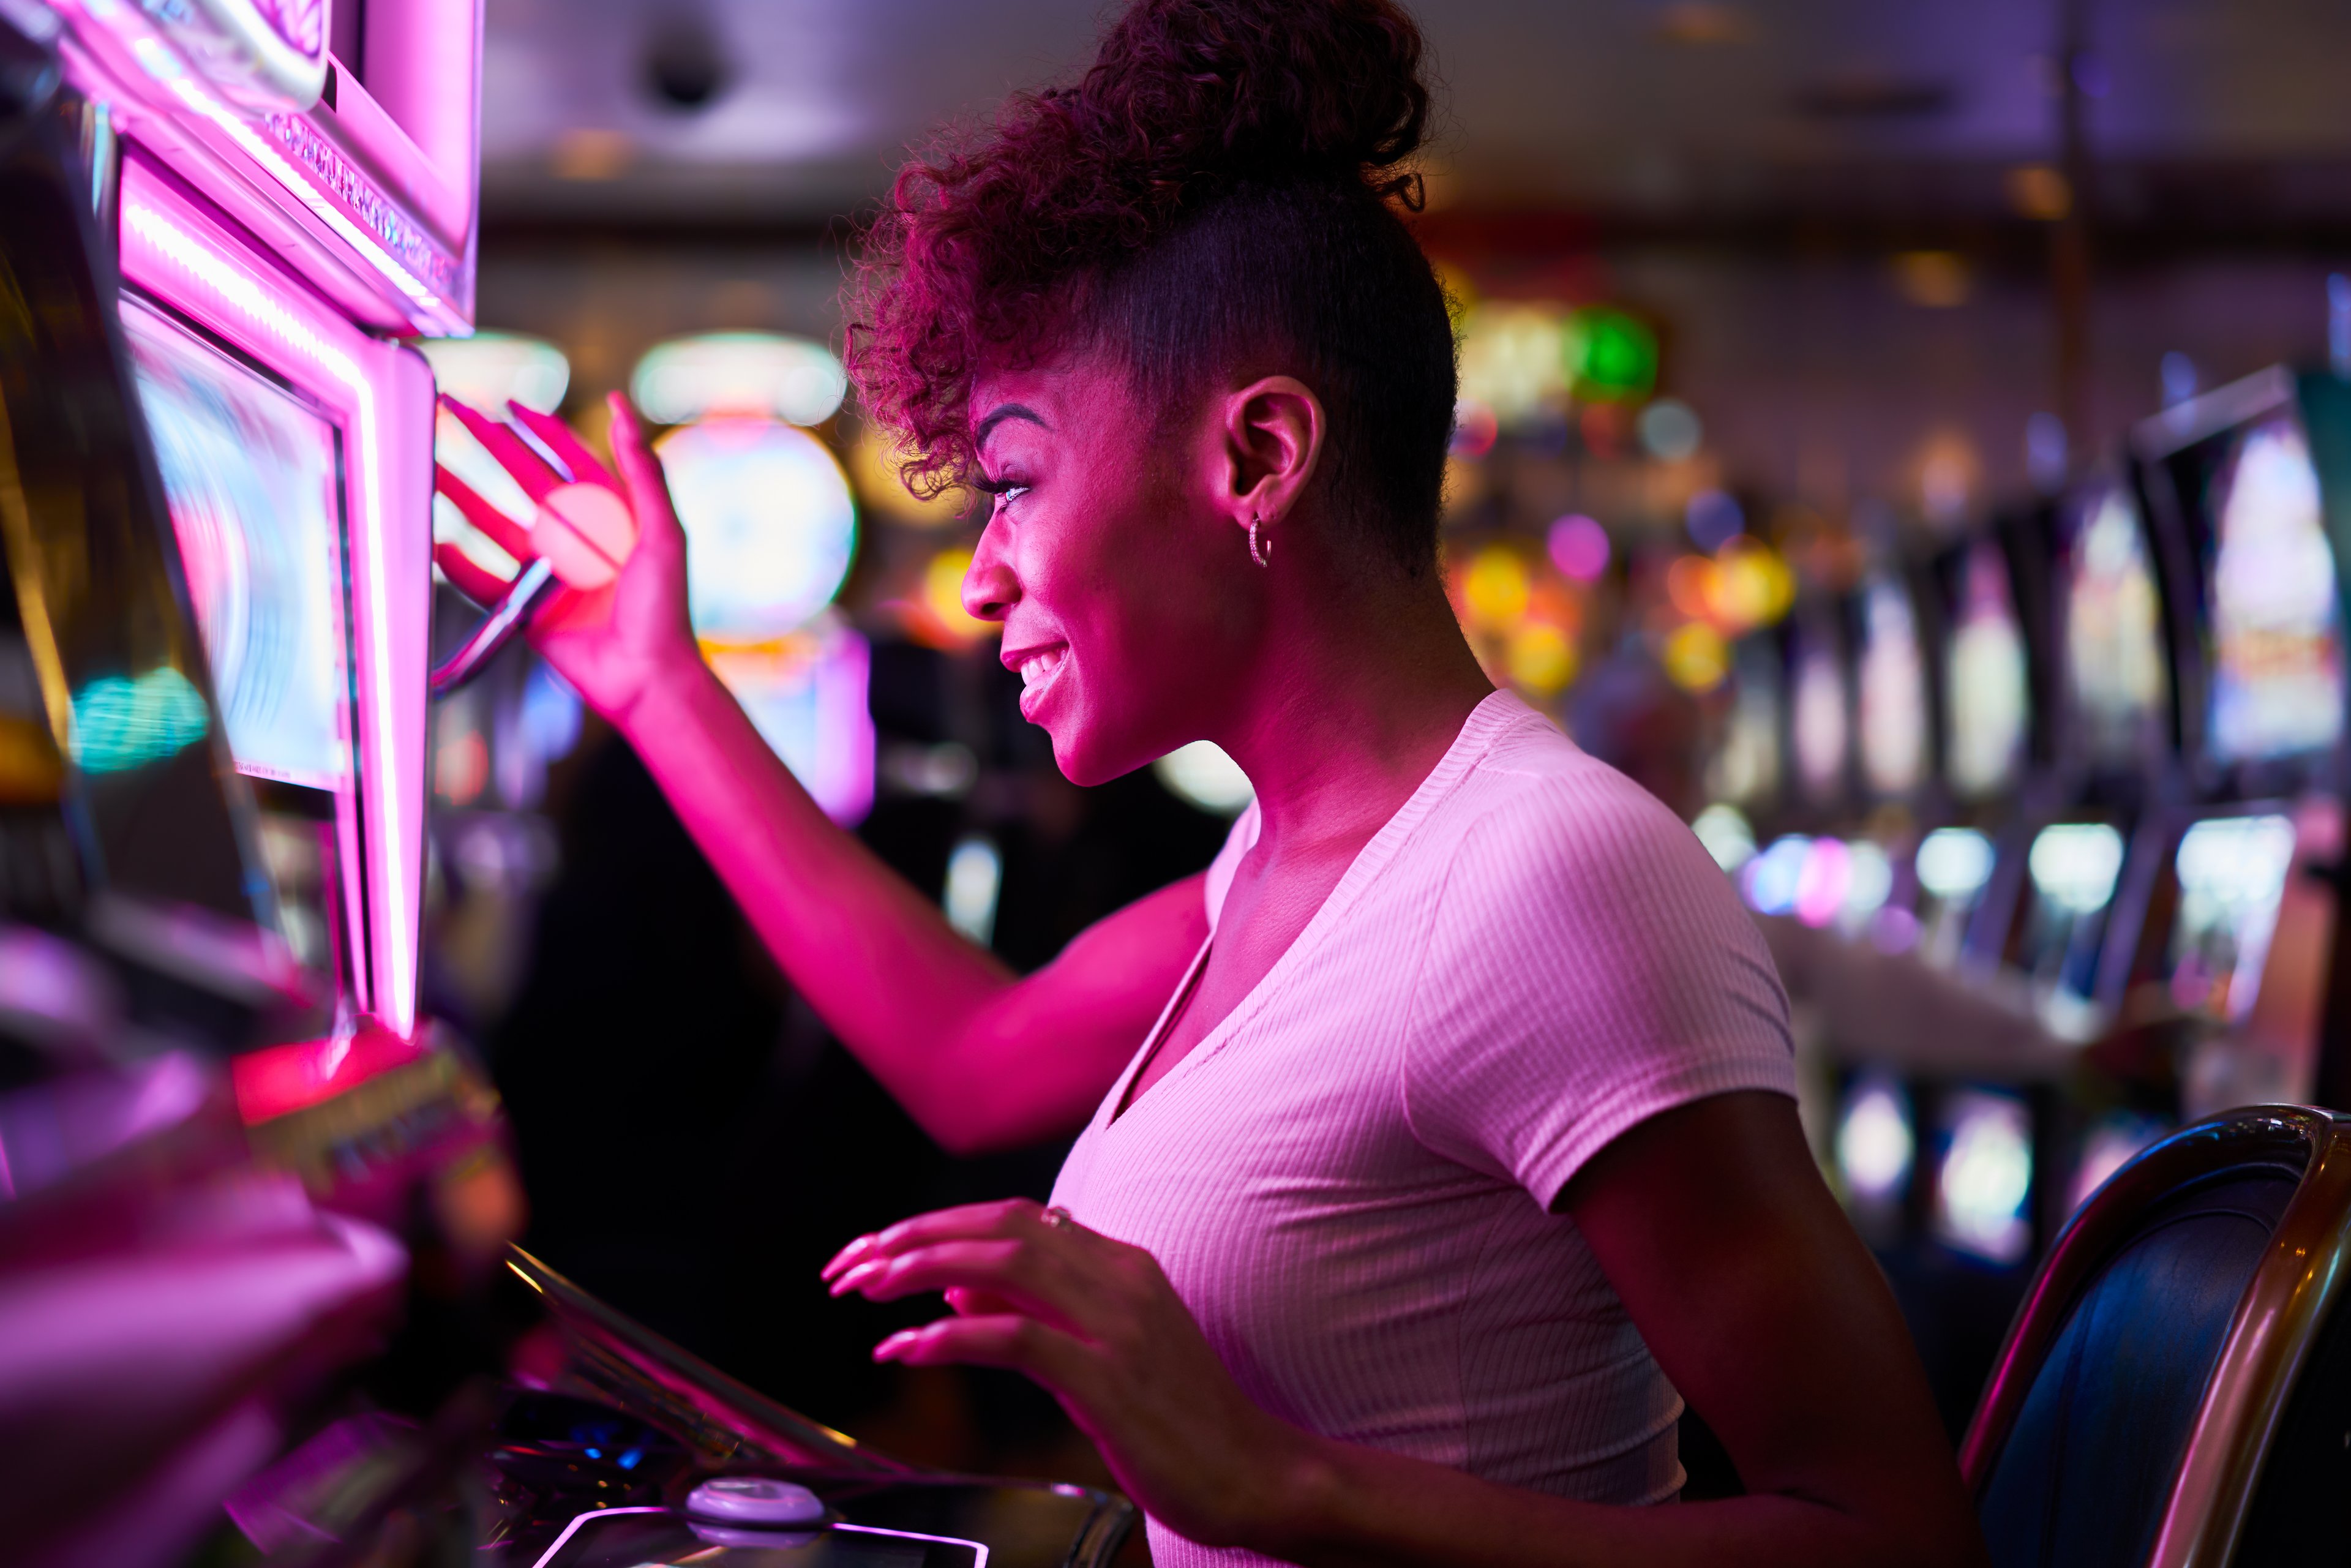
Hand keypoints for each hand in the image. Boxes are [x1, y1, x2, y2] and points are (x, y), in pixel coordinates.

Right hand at [433, 392, 702, 729]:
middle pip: (522, 478)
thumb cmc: (665, 610)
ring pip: (494, 522)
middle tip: (454, 411)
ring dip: (461, 494)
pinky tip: (439, 544)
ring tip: (428, 464)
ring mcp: (547, 570)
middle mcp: (575, 537)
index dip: (542, 429)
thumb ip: (643, 472)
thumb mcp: (664, 533)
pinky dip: (459, 566)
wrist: (647, 677)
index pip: (568, 458)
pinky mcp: (526, 606)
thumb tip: (624, 413)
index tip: (513, 404)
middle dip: (489, 443)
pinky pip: (484, 582)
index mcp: (609, 515)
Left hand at [822, 1199, 1323, 1553]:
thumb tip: (957, 1283)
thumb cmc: (1181, 1422)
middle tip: (850, 1263)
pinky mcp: (1108, 1377)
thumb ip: (1034, 1310)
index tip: (877, 1248)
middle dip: (912, 1236)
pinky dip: (952, 1334)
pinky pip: (1015, 1337)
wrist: (1257, 1474)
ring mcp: (1115, 1324)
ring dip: (921, 1268)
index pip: (1011, 1217)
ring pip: (1003, 1262)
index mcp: (1118, 1264)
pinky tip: (907, 1348)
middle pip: (997, 1225)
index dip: (937, 1225)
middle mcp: (1116, 1277)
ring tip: (866, 1288)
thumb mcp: (1099, 1352)